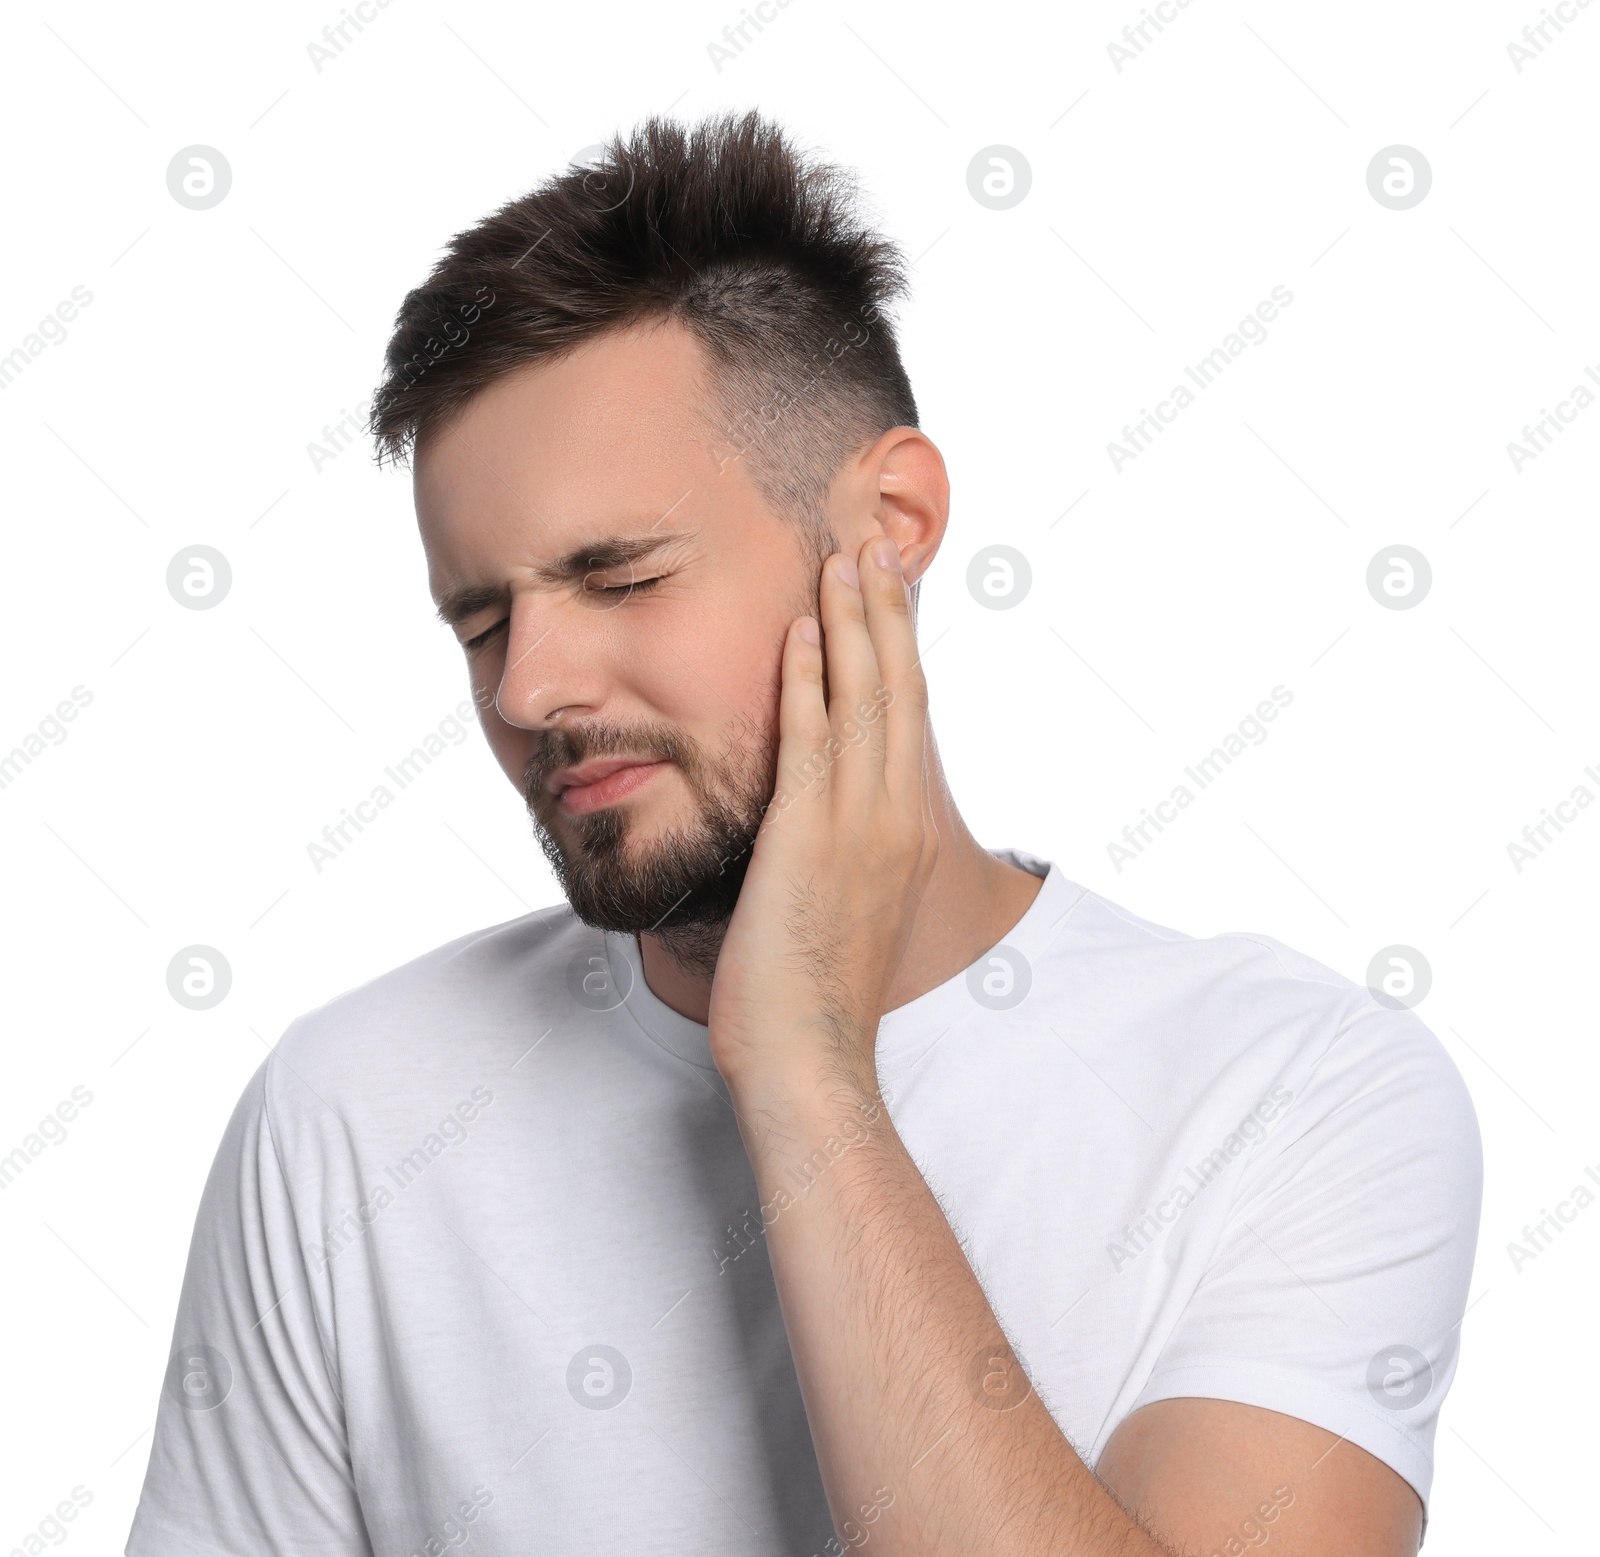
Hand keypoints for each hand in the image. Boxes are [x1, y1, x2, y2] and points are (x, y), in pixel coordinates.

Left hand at [706, 534, 937, 1098]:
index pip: (909, 719)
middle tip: (877, 544)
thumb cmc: (817, 995)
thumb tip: (818, 824)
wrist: (810, 1057)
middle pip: (900, 691)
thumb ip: (843, 852)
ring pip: (865, 699)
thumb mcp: (847, 909)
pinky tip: (800, 630)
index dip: (900, 650)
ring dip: (854, 623)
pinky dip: (808, 677)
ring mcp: (859, 824)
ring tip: (845, 559)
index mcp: (907, 832)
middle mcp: (896, 817)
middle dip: (888, 613)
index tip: (889, 596)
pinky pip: (811, 737)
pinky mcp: (809, 836)